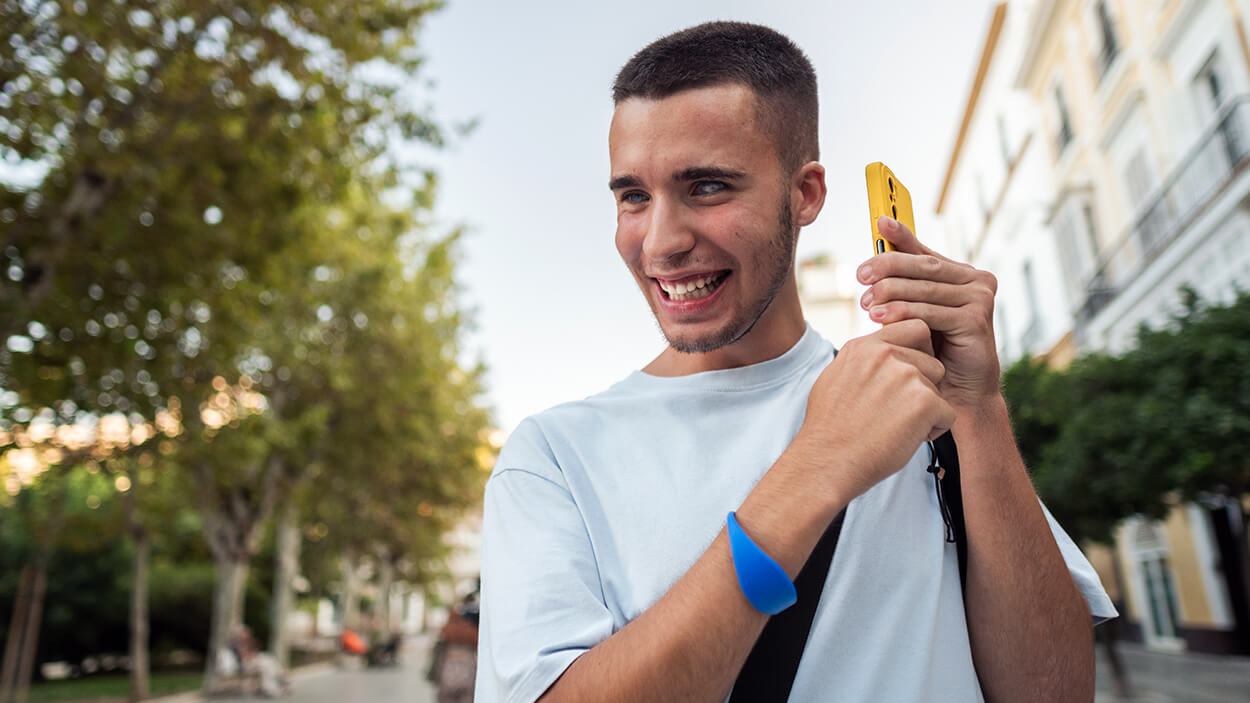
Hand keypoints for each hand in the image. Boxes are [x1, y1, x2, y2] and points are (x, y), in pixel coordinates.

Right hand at [796, 318, 955, 501]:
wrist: (826, 462)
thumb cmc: (830, 430)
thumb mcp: (835, 379)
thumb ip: (862, 361)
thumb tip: (879, 352)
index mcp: (863, 347)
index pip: (914, 329)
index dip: (918, 353)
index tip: (907, 378)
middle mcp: (885, 354)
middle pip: (931, 360)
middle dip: (924, 385)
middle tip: (897, 411)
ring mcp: (906, 376)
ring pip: (939, 386)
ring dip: (927, 408)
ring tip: (898, 427)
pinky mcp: (924, 402)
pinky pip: (947, 413)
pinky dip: (934, 430)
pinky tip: (906, 440)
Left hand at [858, 215, 1000, 409]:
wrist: (958, 392)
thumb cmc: (934, 351)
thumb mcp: (916, 313)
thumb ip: (904, 287)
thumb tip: (873, 261)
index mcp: (961, 274)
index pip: (925, 251)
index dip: (902, 235)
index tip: (879, 222)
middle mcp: (976, 280)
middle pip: (923, 266)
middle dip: (887, 267)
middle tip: (860, 275)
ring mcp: (980, 298)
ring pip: (924, 288)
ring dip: (890, 292)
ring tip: (865, 302)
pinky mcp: (977, 319)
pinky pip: (931, 312)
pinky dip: (903, 313)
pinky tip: (879, 319)